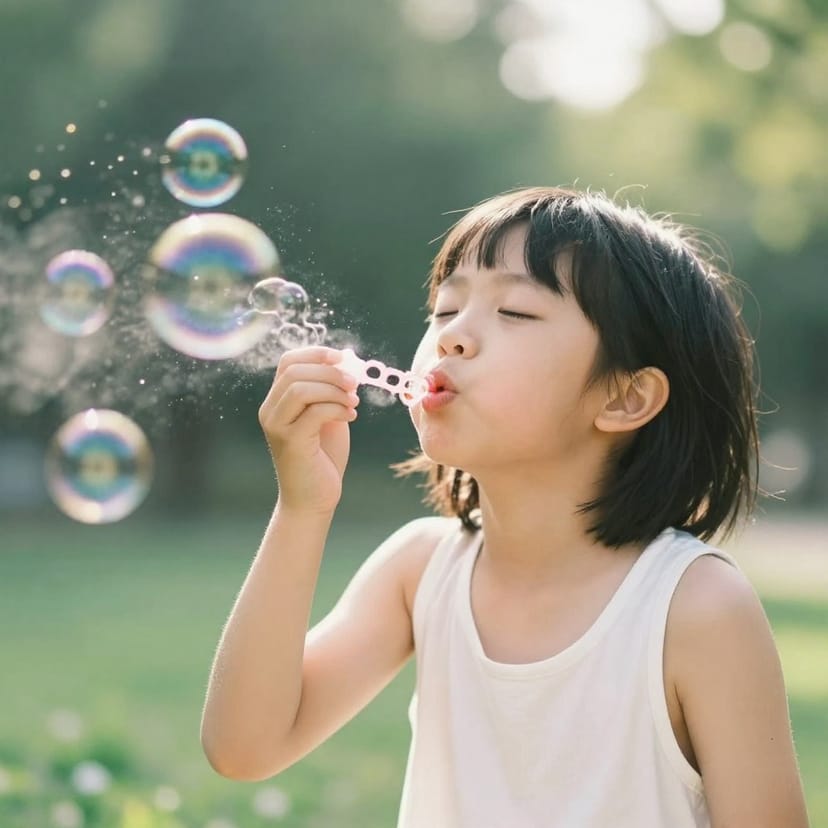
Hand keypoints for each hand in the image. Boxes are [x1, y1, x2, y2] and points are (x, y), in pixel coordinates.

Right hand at [258, 346, 359, 513]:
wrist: (314, 500)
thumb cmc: (323, 458)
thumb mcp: (329, 416)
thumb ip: (332, 391)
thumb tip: (348, 359)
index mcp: (277, 401)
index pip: (288, 362)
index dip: (317, 353)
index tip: (344, 358)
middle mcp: (270, 411)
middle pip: (294, 371)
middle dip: (330, 371)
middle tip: (355, 383)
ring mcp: (276, 426)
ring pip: (300, 388)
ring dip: (334, 390)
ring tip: (353, 403)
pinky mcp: (290, 442)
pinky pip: (314, 411)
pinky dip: (338, 408)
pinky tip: (351, 417)